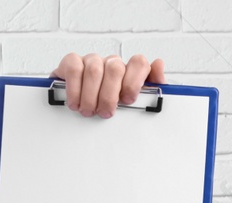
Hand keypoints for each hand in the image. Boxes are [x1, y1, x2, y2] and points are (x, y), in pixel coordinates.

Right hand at [51, 53, 166, 117]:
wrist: (80, 105)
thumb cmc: (108, 105)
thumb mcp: (133, 103)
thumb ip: (151, 88)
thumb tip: (159, 65)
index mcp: (129, 71)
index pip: (138, 63)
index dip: (134, 82)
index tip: (127, 100)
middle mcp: (112, 63)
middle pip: (115, 68)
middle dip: (110, 95)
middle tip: (105, 112)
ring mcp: (92, 60)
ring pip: (94, 70)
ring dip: (91, 96)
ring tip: (89, 111)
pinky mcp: (72, 61)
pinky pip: (74, 68)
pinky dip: (75, 89)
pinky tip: (76, 102)